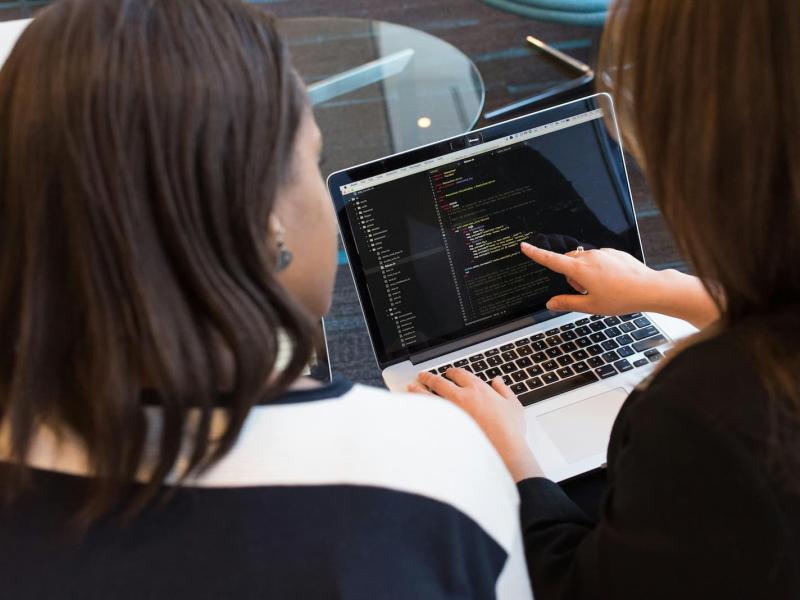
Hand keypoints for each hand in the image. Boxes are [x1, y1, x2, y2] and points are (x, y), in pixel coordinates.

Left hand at [408, 369, 542, 481]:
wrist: (503, 450)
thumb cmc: (509, 430)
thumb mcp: (513, 405)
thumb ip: (504, 390)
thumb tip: (498, 381)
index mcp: (478, 389)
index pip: (460, 374)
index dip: (452, 372)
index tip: (449, 373)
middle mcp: (461, 397)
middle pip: (439, 382)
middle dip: (429, 377)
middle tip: (423, 376)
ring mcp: (451, 412)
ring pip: (429, 396)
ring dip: (418, 390)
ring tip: (411, 388)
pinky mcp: (445, 427)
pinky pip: (429, 414)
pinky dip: (420, 409)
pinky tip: (415, 409)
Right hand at [520, 242, 718, 327]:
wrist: (650, 288)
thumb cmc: (621, 298)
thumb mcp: (590, 307)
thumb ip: (567, 303)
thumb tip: (550, 303)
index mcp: (580, 270)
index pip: (551, 260)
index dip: (536, 254)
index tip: (525, 246)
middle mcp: (589, 257)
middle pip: (568, 262)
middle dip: (570, 276)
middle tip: (585, 292)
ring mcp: (602, 253)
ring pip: (583, 261)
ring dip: (585, 273)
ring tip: (603, 289)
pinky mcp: (613, 252)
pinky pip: (598, 259)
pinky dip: (598, 269)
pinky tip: (612, 282)